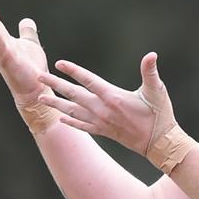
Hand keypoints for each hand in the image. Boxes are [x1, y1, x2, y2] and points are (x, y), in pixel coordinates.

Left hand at [36, 53, 178, 155]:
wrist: (160, 143)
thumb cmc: (160, 115)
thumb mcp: (157, 91)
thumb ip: (150, 71)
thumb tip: (151, 54)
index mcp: (113, 97)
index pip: (88, 80)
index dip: (73, 71)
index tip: (59, 63)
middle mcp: (103, 110)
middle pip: (74, 94)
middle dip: (55, 84)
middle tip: (38, 77)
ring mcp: (102, 122)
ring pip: (73, 111)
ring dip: (56, 104)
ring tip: (41, 99)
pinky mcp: (105, 132)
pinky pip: (83, 126)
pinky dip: (71, 122)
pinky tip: (61, 118)